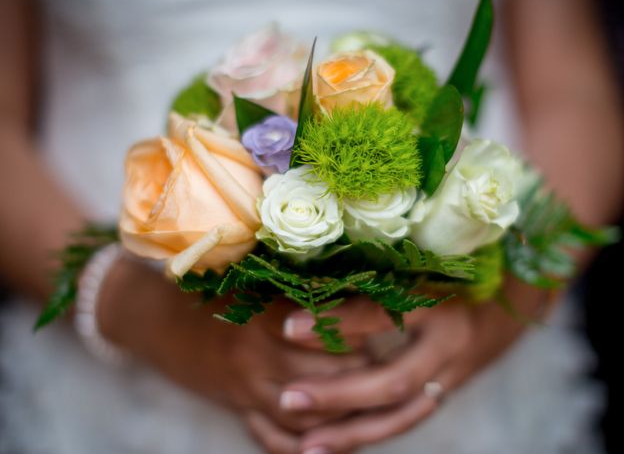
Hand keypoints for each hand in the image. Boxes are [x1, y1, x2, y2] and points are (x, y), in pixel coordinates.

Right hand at [96, 259, 369, 452]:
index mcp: (265, 316)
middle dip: (362, 374)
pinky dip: (304, 445)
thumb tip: (342, 279)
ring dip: (342, 412)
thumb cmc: (200, 286)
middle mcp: (260, 357)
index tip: (386, 321)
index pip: (331, 332)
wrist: (149, 317)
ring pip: (309, 414)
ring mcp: (248, 388)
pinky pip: (275, 437)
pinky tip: (328, 443)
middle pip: (329, 378)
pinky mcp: (238, 406)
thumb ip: (291, 279)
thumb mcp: (245, 275)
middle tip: (387, 363)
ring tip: (369, 400)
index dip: (362, 329)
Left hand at [274, 278, 549, 452]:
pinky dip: (372, 433)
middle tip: (289, 400)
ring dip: (352, 432)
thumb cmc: (454, 267)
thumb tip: (311, 283)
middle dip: (337, 395)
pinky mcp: (448, 389)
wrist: (515, 293)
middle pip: (391, 381)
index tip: (286, 326)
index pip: (379, 315)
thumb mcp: (418, 261)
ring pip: (400, 413)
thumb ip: (373, 275)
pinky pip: (407, 418)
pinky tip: (337, 443)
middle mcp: (447, 341)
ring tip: (306, 446)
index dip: (335, 322)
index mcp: (437, 298)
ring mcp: (451, 372)